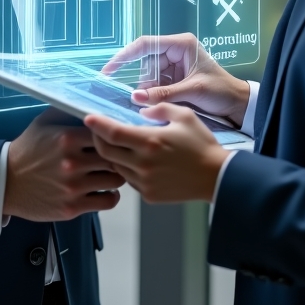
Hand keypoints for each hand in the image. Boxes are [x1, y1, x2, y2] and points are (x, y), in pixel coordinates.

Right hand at [3, 109, 123, 220]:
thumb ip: (69, 110)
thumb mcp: (44, 122)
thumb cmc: (28, 150)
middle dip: (118, 156)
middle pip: (115, 157)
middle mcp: (72, 162)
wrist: (6, 182)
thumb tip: (92, 102)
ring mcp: (73, 187)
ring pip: (116, 180)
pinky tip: (105, 190)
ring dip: (116, 176)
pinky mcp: (73, 207)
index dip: (113, 136)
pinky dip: (111, 196)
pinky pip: (108, 201)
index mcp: (67, 138)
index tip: (114, 138)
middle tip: (117, 156)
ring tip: (110, 172)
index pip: (107, 134)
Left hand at [85, 105, 228, 203]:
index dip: (97, 124)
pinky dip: (127, 168)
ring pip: (116, 167)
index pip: (113, 133)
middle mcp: (143, 164)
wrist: (217, 177)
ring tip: (118, 144)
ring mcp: (145, 182)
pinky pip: (129, 180)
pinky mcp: (149, 195)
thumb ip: (159, 108)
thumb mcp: (184, 116)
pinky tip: (136, 160)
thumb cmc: (202, 144)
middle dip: (98, 139)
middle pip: (106, 152)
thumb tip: (140, 110)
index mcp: (150, 142)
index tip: (87, 117)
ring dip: (112, 155)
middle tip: (98, 130)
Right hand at [102, 33, 250, 125]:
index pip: (146, 44)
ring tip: (147, 106)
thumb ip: (164, 93)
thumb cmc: (221, 91)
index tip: (109, 70)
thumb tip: (136, 96)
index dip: (125, 55)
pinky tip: (152, 106)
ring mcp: (174, 66)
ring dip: (147, 91)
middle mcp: (175, 52)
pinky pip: (156, 86)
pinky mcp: (175, 80)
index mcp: (181, 45)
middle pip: (146, 63)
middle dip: (141, 81)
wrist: (238, 105)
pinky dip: (152, 96)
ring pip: (149, 77)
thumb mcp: (193, 91)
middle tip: (133, 99)